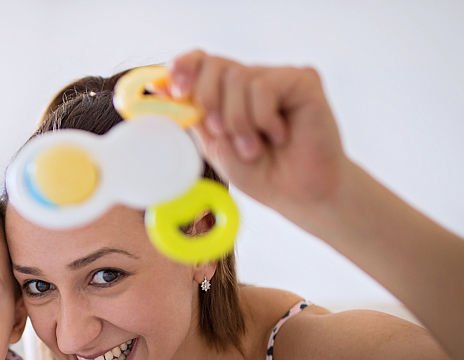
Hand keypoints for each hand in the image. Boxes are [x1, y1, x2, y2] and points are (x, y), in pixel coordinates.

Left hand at [166, 50, 349, 220]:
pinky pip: (264, 86)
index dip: (183, 67)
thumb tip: (161, 86)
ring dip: (239, 121)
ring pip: (238, 77)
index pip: (200, 61)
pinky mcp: (302, 80)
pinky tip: (280, 135)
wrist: (298, 194)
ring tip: (255, 147)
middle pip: (214, 64)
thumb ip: (193, 115)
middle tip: (220, 132)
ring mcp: (277, 78)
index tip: (174, 90)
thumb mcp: (214, 146)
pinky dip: (262, 118)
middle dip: (208, 99)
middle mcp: (251, 81)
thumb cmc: (261, 173)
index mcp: (226, 93)